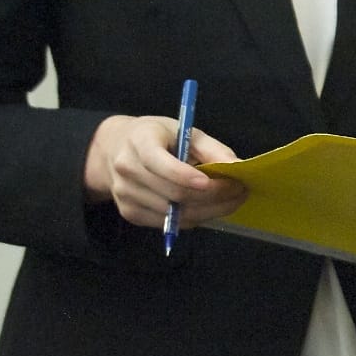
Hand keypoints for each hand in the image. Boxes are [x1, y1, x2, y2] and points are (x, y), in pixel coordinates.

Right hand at [83, 114, 246, 230]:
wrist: (115, 149)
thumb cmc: (157, 137)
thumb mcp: (184, 131)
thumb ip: (212, 148)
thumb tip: (237, 166)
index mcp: (139, 143)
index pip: (161, 164)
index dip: (187, 176)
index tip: (217, 181)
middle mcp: (127, 170)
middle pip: (174, 194)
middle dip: (213, 196)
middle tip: (241, 190)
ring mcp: (125, 195)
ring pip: (175, 214)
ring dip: (210, 210)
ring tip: (232, 199)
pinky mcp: (129, 214)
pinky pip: (169, 224)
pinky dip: (195, 218)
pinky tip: (210, 207)